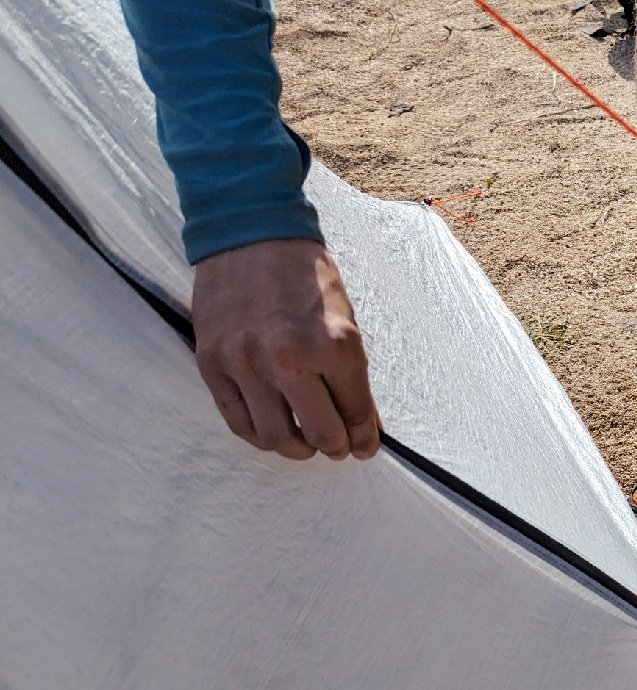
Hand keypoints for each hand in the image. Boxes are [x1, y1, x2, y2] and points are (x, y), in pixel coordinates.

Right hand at [191, 239, 379, 460]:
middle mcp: (289, 358)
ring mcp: (246, 363)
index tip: (364, 445)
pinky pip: (238, 421)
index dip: (364, 438)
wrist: (249, 233)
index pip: (356, 413)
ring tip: (305, 443)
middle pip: (320, 434)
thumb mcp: (345, 319)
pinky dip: (260, 436)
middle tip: (338, 446)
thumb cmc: (304, 275)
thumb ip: (352, 374)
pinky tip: (273, 431)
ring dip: (297, 450)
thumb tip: (363, 425)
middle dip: (336, 448)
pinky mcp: (212, 363)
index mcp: (334, 344)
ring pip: (276, 438)